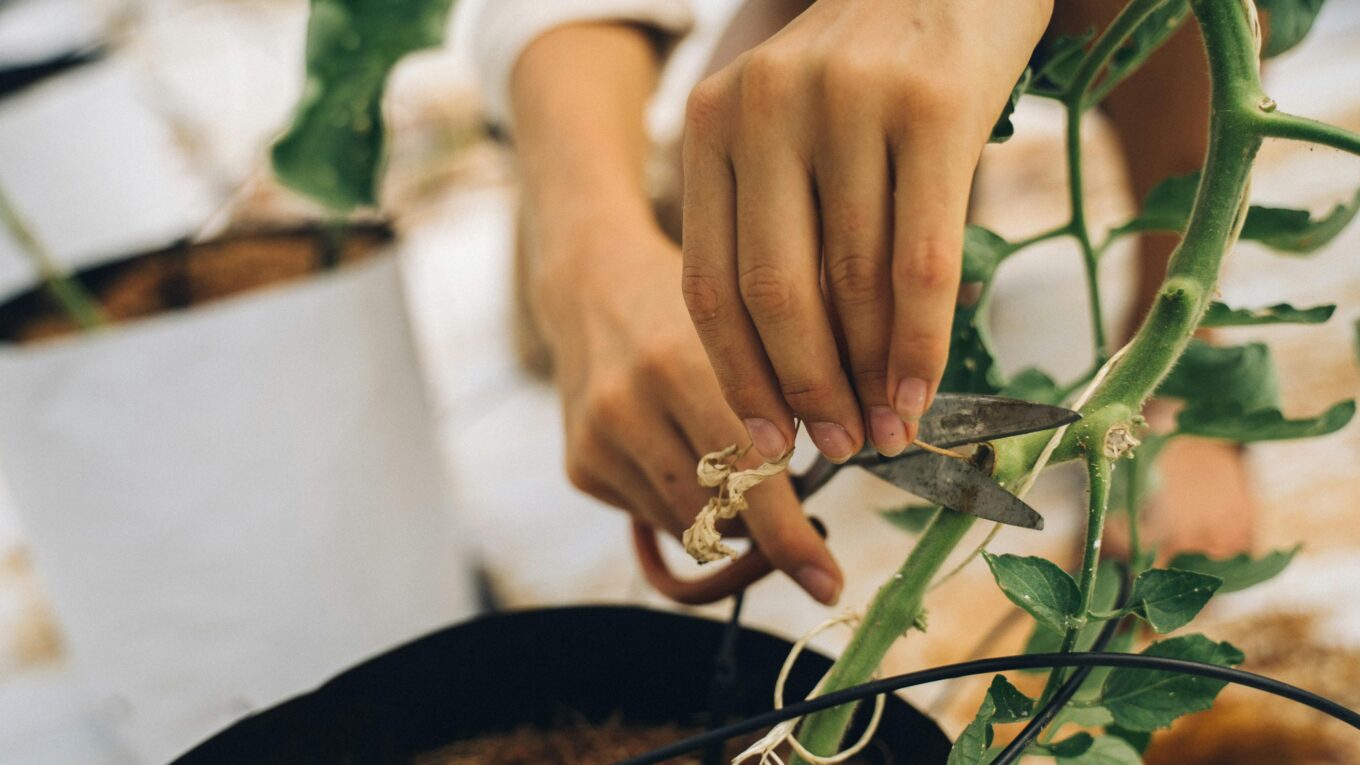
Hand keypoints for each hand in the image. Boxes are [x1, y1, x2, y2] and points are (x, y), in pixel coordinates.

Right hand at [531, 219, 842, 604]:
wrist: (593, 285)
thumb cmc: (695, 307)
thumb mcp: (749, 326)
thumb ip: (789, 393)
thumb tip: (845, 468)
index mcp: (679, 363)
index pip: (749, 478)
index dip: (792, 541)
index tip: (830, 584)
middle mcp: (628, 406)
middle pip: (716, 516)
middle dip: (769, 537)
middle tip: (808, 541)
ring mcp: (598, 441)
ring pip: (688, 526)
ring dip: (729, 520)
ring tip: (743, 475)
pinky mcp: (580, 466)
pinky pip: (655, 517)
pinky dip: (688, 504)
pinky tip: (687, 454)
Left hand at [680, 0, 1050, 461]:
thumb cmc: (869, 71)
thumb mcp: (792, 130)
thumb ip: (777, 223)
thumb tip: (798, 371)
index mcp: (713, 123)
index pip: (709, 279)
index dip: (737, 374)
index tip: (764, 439)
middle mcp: (766, 109)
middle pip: (773, 291)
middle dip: (803, 388)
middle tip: (833, 448)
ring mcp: (846, 103)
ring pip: (852, 283)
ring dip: (868, 378)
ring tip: (883, 432)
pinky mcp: (931, 107)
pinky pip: (920, 259)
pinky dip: (919, 343)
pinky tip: (921, 393)